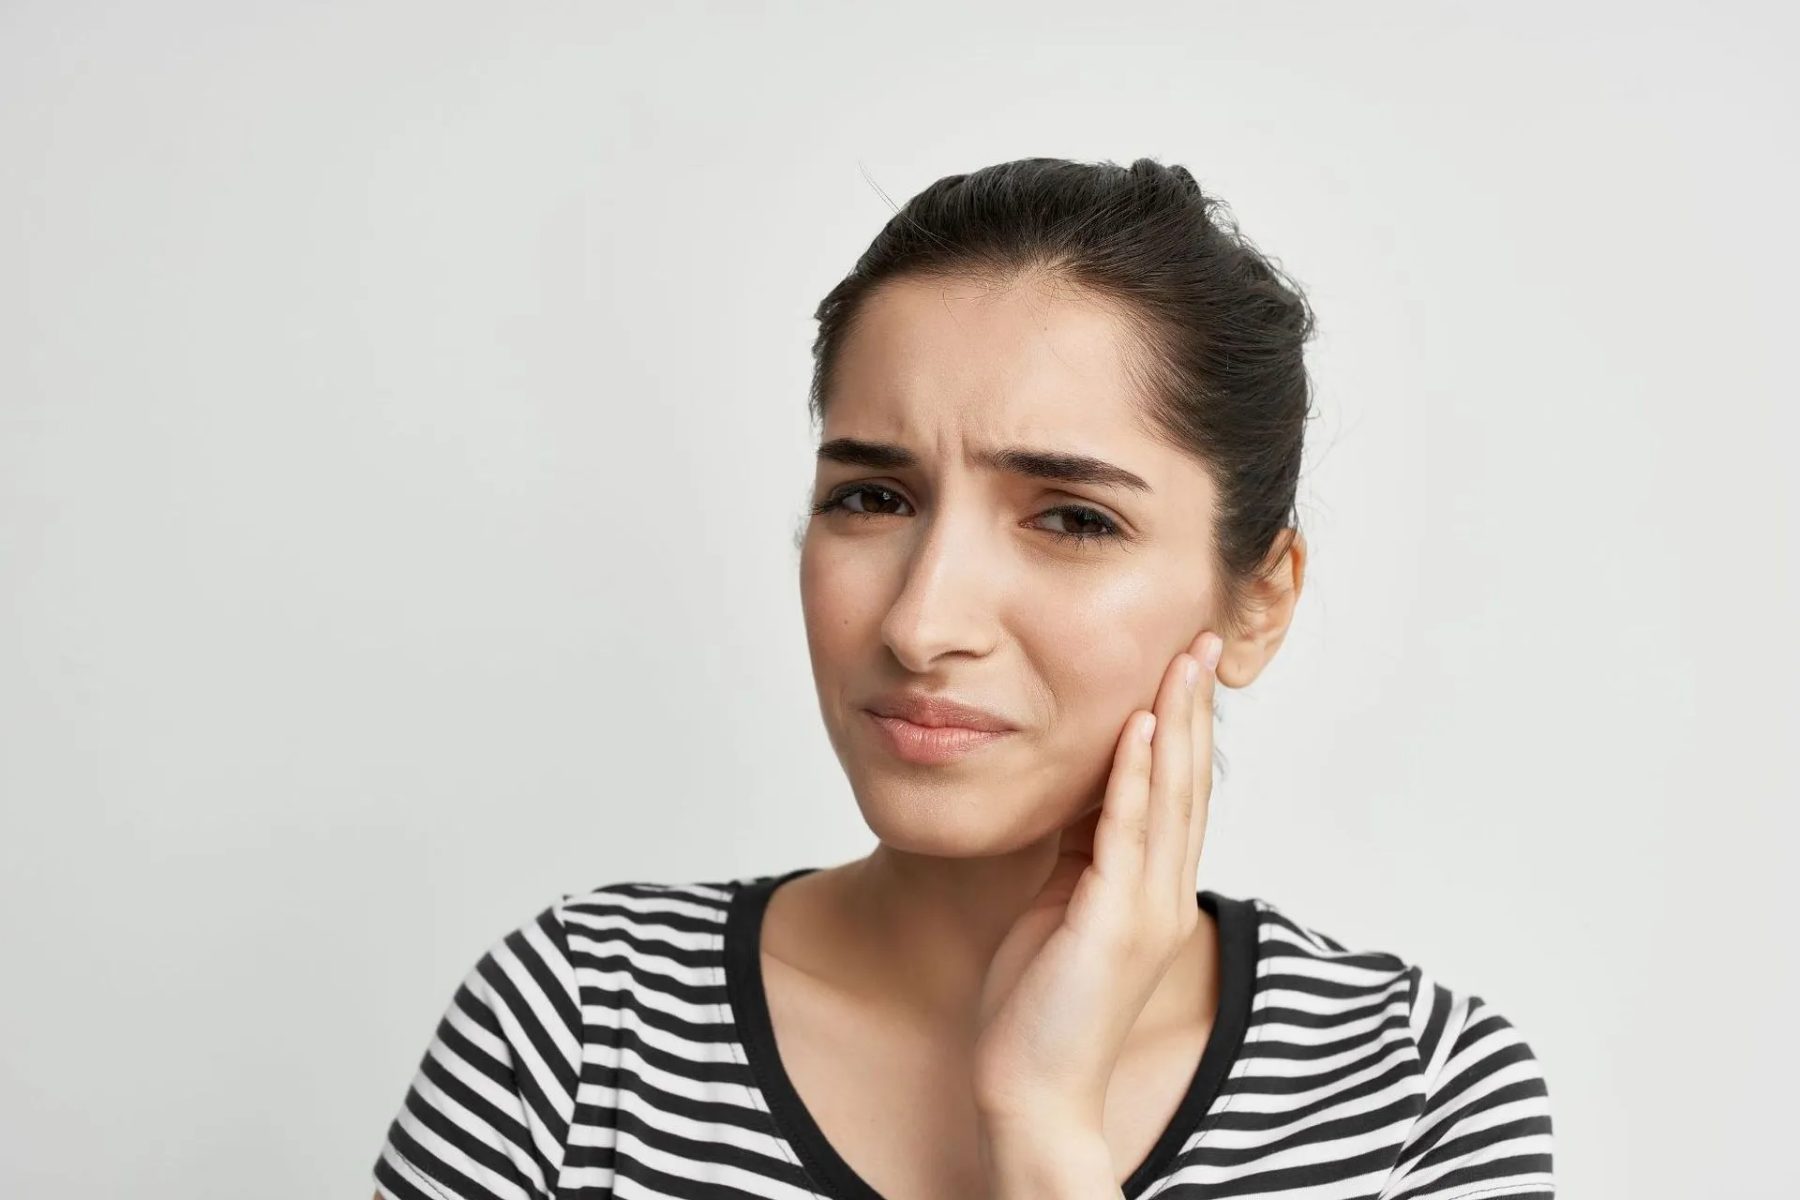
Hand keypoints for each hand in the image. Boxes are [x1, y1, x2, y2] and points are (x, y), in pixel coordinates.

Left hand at [970, 630, 1222, 1134]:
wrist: (1031, 1090)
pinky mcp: (1114, 924)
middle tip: (1202, 637)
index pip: (1178, 792)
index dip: (1186, 725)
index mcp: (1153, 892)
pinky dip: (1136, 776)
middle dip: (1194, 707)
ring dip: (1176, 723)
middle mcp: (1164, 895)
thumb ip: (1078, 853)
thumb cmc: (1037, 1005)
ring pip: (1171, 797)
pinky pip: (1128, 834)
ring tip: (1182, 660)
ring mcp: (1146, 910)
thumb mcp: (1060, 907)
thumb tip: (1073, 793)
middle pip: (1189, 782)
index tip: (1185, 663)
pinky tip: (1138, 727)